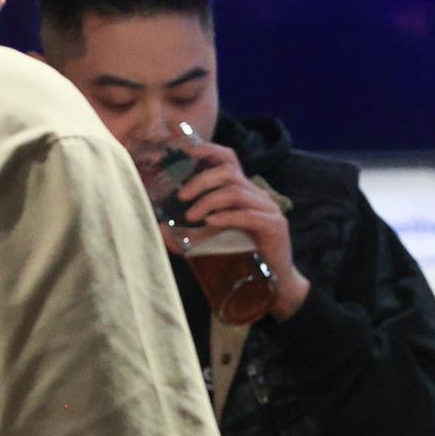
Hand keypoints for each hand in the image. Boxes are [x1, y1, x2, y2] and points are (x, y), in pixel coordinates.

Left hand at [172, 143, 310, 317]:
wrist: (275, 284)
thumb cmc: (243, 260)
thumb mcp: (210, 243)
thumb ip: (189, 235)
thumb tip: (159, 229)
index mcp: (244, 192)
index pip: (229, 160)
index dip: (210, 151)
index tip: (187, 153)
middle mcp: (258, 196)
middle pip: (229, 172)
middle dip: (201, 181)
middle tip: (181, 197)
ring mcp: (268, 210)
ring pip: (236, 192)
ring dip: (209, 201)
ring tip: (191, 216)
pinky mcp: (274, 226)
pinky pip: (248, 215)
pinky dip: (226, 217)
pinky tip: (210, 223)